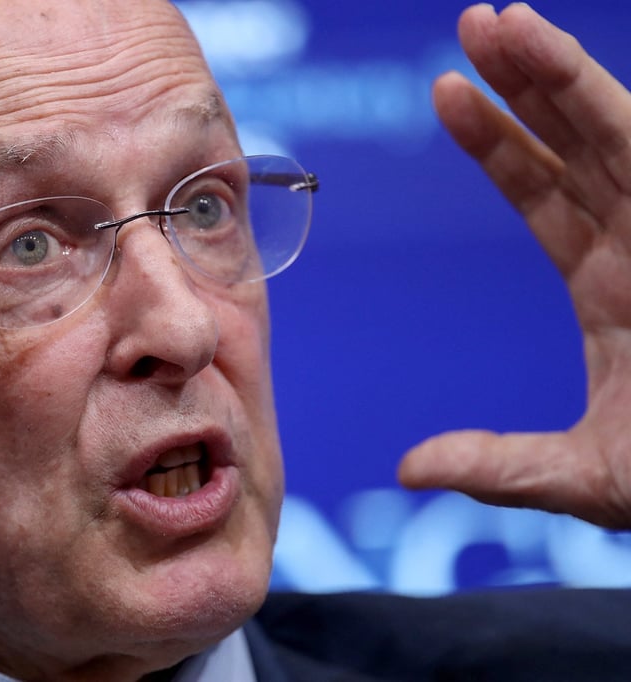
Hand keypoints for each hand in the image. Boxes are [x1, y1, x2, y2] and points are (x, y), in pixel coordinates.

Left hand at [398, 3, 630, 528]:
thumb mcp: (588, 475)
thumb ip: (501, 464)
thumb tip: (408, 468)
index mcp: (611, 282)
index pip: (542, 191)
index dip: (496, 142)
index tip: (444, 92)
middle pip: (579, 142)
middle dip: (529, 81)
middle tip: (473, 25)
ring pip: (626, 131)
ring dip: (568, 74)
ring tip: (507, 23)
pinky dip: (629, 115)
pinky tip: (580, 71)